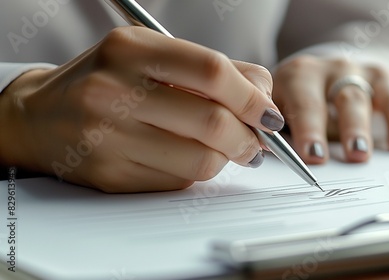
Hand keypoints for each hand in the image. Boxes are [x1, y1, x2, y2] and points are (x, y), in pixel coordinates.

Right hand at [0, 27, 283, 192]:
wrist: (41, 116)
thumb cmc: (106, 81)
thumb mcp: (150, 56)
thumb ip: (207, 70)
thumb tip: (263, 95)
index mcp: (131, 50)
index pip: (213, 72)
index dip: (253, 97)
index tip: (269, 115)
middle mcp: (115, 91)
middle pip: (212, 122)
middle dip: (248, 138)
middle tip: (256, 142)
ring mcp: (109, 137)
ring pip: (200, 161)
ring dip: (226, 160)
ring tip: (227, 151)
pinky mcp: (110, 175)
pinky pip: (177, 182)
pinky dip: (196, 173)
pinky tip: (189, 159)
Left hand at [272, 56, 388, 163]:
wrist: (317, 74)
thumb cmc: (295, 104)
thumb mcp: (281, 111)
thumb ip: (283, 134)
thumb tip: (287, 163)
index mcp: (295, 77)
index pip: (302, 103)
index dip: (308, 129)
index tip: (313, 156)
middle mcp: (325, 69)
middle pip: (335, 99)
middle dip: (341, 129)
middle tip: (343, 157)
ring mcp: (354, 71)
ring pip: (360, 99)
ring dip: (362, 128)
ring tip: (362, 155)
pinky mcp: (380, 77)